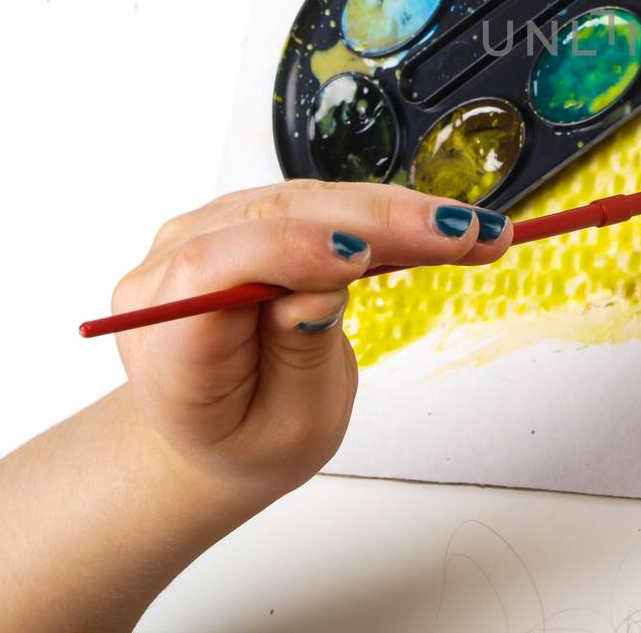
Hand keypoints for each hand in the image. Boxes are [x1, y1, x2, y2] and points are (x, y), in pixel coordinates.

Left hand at [111, 179, 512, 513]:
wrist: (214, 429)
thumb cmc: (247, 439)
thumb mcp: (287, 431)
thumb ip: (300, 357)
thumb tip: (322, 287)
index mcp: (165, 336)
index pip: (212, 270)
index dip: (286, 251)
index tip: (358, 260)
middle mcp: (171, 269)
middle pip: (273, 219)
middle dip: (377, 222)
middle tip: (466, 235)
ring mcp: (206, 234)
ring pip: (308, 201)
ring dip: (396, 212)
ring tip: (475, 233)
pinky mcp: (248, 220)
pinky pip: (321, 203)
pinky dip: (385, 213)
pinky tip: (442, 225)